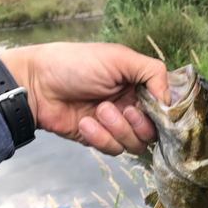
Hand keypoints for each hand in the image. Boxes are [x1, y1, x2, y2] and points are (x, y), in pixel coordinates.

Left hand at [0, 43, 170, 154]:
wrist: (38, 84)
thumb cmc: (77, 64)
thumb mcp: (120, 58)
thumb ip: (153, 72)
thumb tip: (170, 100)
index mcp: (138, 85)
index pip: (164, 108)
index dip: (162, 113)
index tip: (154, 108)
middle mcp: (131, 106)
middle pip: (153, 131)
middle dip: (139, 123)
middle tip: (124, 108)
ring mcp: (115, 125)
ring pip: (135, 144)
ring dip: (118, 129)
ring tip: (98, 111)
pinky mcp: (99, 140)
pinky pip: (113, 149)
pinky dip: (100, 137)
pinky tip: (85, 122)